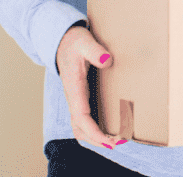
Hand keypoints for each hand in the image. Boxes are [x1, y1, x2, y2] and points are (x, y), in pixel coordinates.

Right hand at [56, 24, 123, 149]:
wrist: (62, 40)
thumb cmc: (74, 41)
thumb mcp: (84, 42)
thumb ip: (95, 51)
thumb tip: (107, 61)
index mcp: (74, 88)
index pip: (81, 118)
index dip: (95, 132)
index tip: (110, 140)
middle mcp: (73, 98)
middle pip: (80, 129)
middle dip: (98, 140)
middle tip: (120, 143)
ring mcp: (76, 99)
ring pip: (80, 127)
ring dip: (95, 137)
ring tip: (116, 140)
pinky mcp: (81, 97)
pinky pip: (84, 119)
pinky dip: (95, 129)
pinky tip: (110, 129)